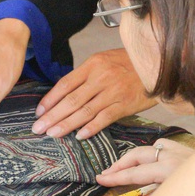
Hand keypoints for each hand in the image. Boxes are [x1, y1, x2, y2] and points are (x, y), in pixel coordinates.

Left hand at [31, 48, 156, 139]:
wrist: (156, 64)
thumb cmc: (129, 62)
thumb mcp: (105, 59)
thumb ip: (86, 74)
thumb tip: (65, 91)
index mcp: (93, 65)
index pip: (65, 84)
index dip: (50, 99)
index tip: (39, 112)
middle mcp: (101, 78)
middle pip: (71, 100)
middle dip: (52, 116)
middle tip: (38, 128)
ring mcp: (113, 92)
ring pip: (84, 111)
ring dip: (66, 124)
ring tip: (52, 134)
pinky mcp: (124, 104)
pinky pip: (104, 118)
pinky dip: (91, 128)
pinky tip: (79, 136)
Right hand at [96, 138, 194, 187]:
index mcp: (169, 169)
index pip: (135, 173)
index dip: (116, 177)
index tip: (102, 179)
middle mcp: (172, 155)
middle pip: (137, 155)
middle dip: (120, 164)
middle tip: (107, 173)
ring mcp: (179, 150)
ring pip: (148, 149)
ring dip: (133, 158)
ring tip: (122, 169)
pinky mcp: (184, 149)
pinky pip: (162, 148)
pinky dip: (151, 153)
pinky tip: (147, 161)